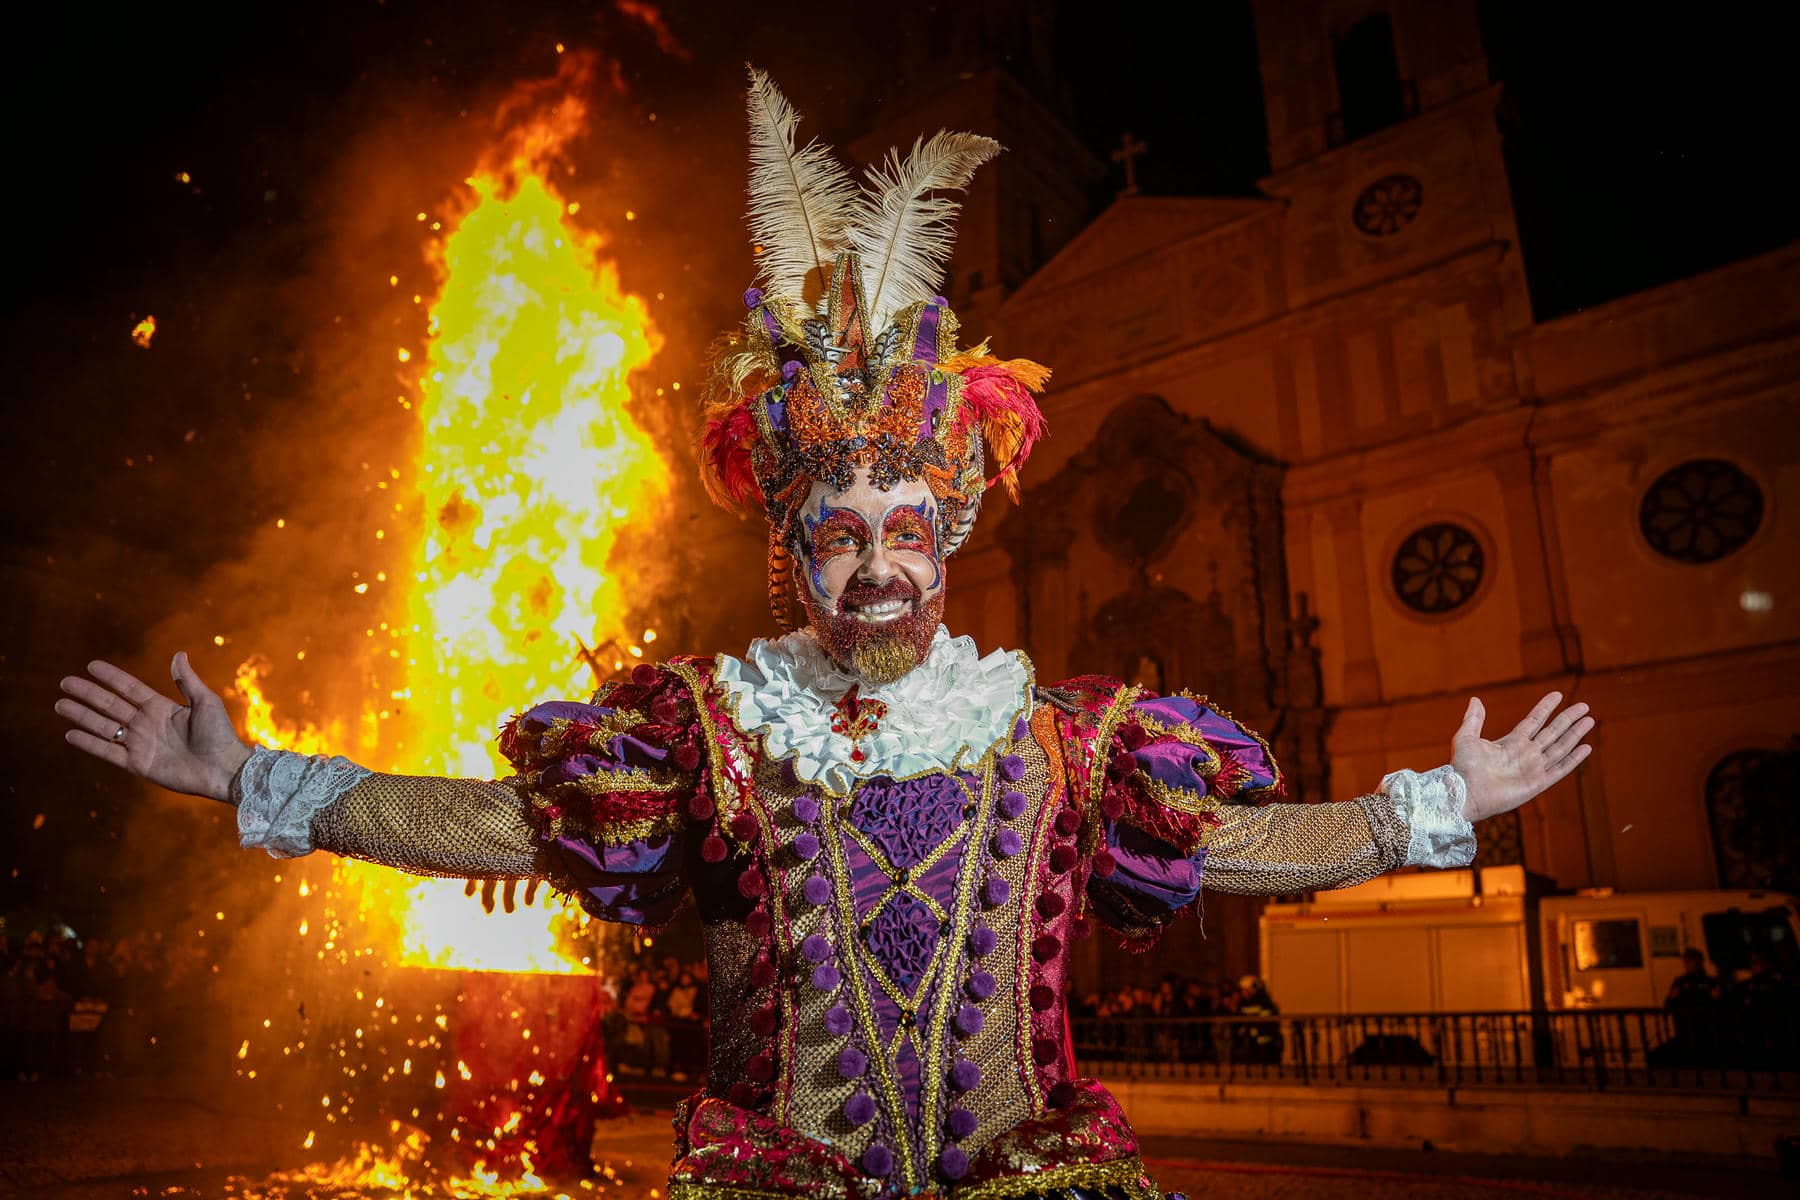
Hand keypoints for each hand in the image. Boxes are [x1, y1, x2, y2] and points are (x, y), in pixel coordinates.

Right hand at [56, 653, 251, 802]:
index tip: (91, 666)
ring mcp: (140, 744)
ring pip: (104, 727)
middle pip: (110, 705)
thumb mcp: (205, 702)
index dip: (111, 677)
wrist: (223, 769)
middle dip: (88, 694)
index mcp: (161, 707)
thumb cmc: (220, 735)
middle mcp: (146, 724)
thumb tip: (178, 653)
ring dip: (82, 716)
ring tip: (60, 704)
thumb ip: (187, 681)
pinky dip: (89, 743)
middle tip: (65, 682)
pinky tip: (70, 734)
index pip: (129, 688)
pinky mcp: (137, 764)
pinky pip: (108, 752)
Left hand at [1453, 691, 1594, 823]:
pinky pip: (1560, 769)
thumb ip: (1473, 719)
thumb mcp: (1466, 737)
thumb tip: (1476, 699)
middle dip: (1568, 719)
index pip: (1534, 721)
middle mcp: (1525, 754)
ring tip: (1589, 720)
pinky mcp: (1537, 783)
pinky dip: (1573, 759)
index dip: (1545, 708)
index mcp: (1510, 742)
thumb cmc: (1463, 767)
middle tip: (1584, 706)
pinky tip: (1586, 748)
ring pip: (1560, 747)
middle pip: (1552, 732)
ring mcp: (1533, 768)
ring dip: (1575, 734)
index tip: (1557, 695)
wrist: (1464, 792)